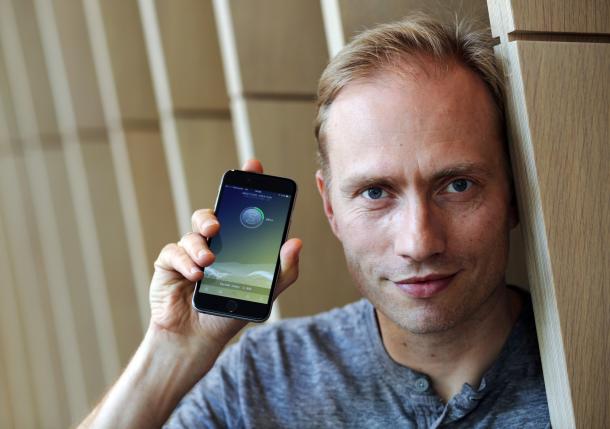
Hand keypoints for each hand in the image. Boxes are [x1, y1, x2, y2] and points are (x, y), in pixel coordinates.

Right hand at [148, 159, 301, 349]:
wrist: (198, 338)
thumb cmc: (230, 311)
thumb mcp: (264, 292)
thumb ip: (283, 270)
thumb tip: (296, 242)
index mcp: (235, 245)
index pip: (240, 209)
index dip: (245, 185)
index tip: (253, 166)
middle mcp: (211, 244)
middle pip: (211, 215)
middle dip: (214, 214)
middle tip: (219, 224)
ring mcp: (188, 252)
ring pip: (192, 232)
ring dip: (200, 246)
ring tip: (209, 263)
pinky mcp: (169, 264)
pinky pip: (173, 252)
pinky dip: (185, 262)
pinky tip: (195, 276)